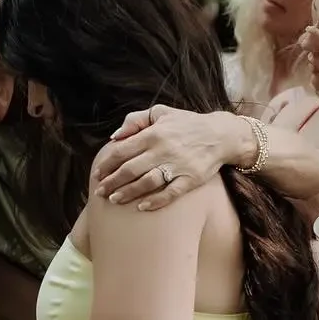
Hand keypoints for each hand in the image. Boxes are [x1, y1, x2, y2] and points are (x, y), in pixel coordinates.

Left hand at [92, 105, 239, 209]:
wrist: (221, 135)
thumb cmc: (186, 124)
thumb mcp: (161, 112)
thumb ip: (135, 120)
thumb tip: (114, 136)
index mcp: (154, 134)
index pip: (122, 151)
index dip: (106, 164)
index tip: (97, 174)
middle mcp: (163, 150)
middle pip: (130, 169)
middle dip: (112, 182)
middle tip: (100, 192)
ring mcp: (178, 166)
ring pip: (147, 182)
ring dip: (128, 192)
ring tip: (114, 199)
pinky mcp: (191, 179)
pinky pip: (170, 193)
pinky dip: (155, 201)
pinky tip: (141, 207)